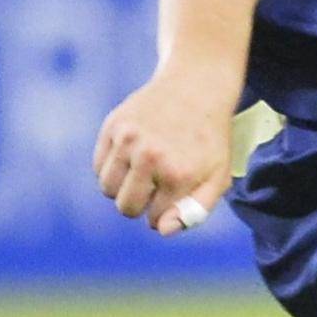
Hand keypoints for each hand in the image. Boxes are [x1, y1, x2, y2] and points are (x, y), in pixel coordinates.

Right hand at [92, 68, 237, 234]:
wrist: (197, 86)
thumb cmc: (209, 139)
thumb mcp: (217, 175)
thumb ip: (194, 210)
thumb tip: (161, 231)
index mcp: (178, 174)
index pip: (154, 219)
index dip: (164, 211)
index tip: (174, 193)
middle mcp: (150, 156)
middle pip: (125, 207)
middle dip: (139, 204)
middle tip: (154, 185)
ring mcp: (128, 139)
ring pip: (107, 188)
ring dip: (122, 187)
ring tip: (142, 171)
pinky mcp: (113, 125)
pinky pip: (98, 166)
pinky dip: (111, 167)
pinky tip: (132, 154)